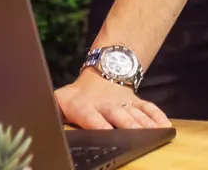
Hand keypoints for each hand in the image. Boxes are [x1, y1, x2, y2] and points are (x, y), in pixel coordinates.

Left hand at [54, 68, 171, 129]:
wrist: (101, 71)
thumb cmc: (76, 97)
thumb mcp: (58, 101)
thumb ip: (53, 114)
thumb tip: (41, 128)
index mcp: (81, 103)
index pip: (87, 113)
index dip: (95, 122)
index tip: (103, 131)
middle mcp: (104, 102)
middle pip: (117, 114)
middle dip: (126, 126)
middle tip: (133, 136)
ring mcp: (122, 101)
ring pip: (135, 113)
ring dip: (144, 125)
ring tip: (153, 136)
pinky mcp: (136, 100)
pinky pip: (149, 108)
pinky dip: (158, 118)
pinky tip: (165, 129)